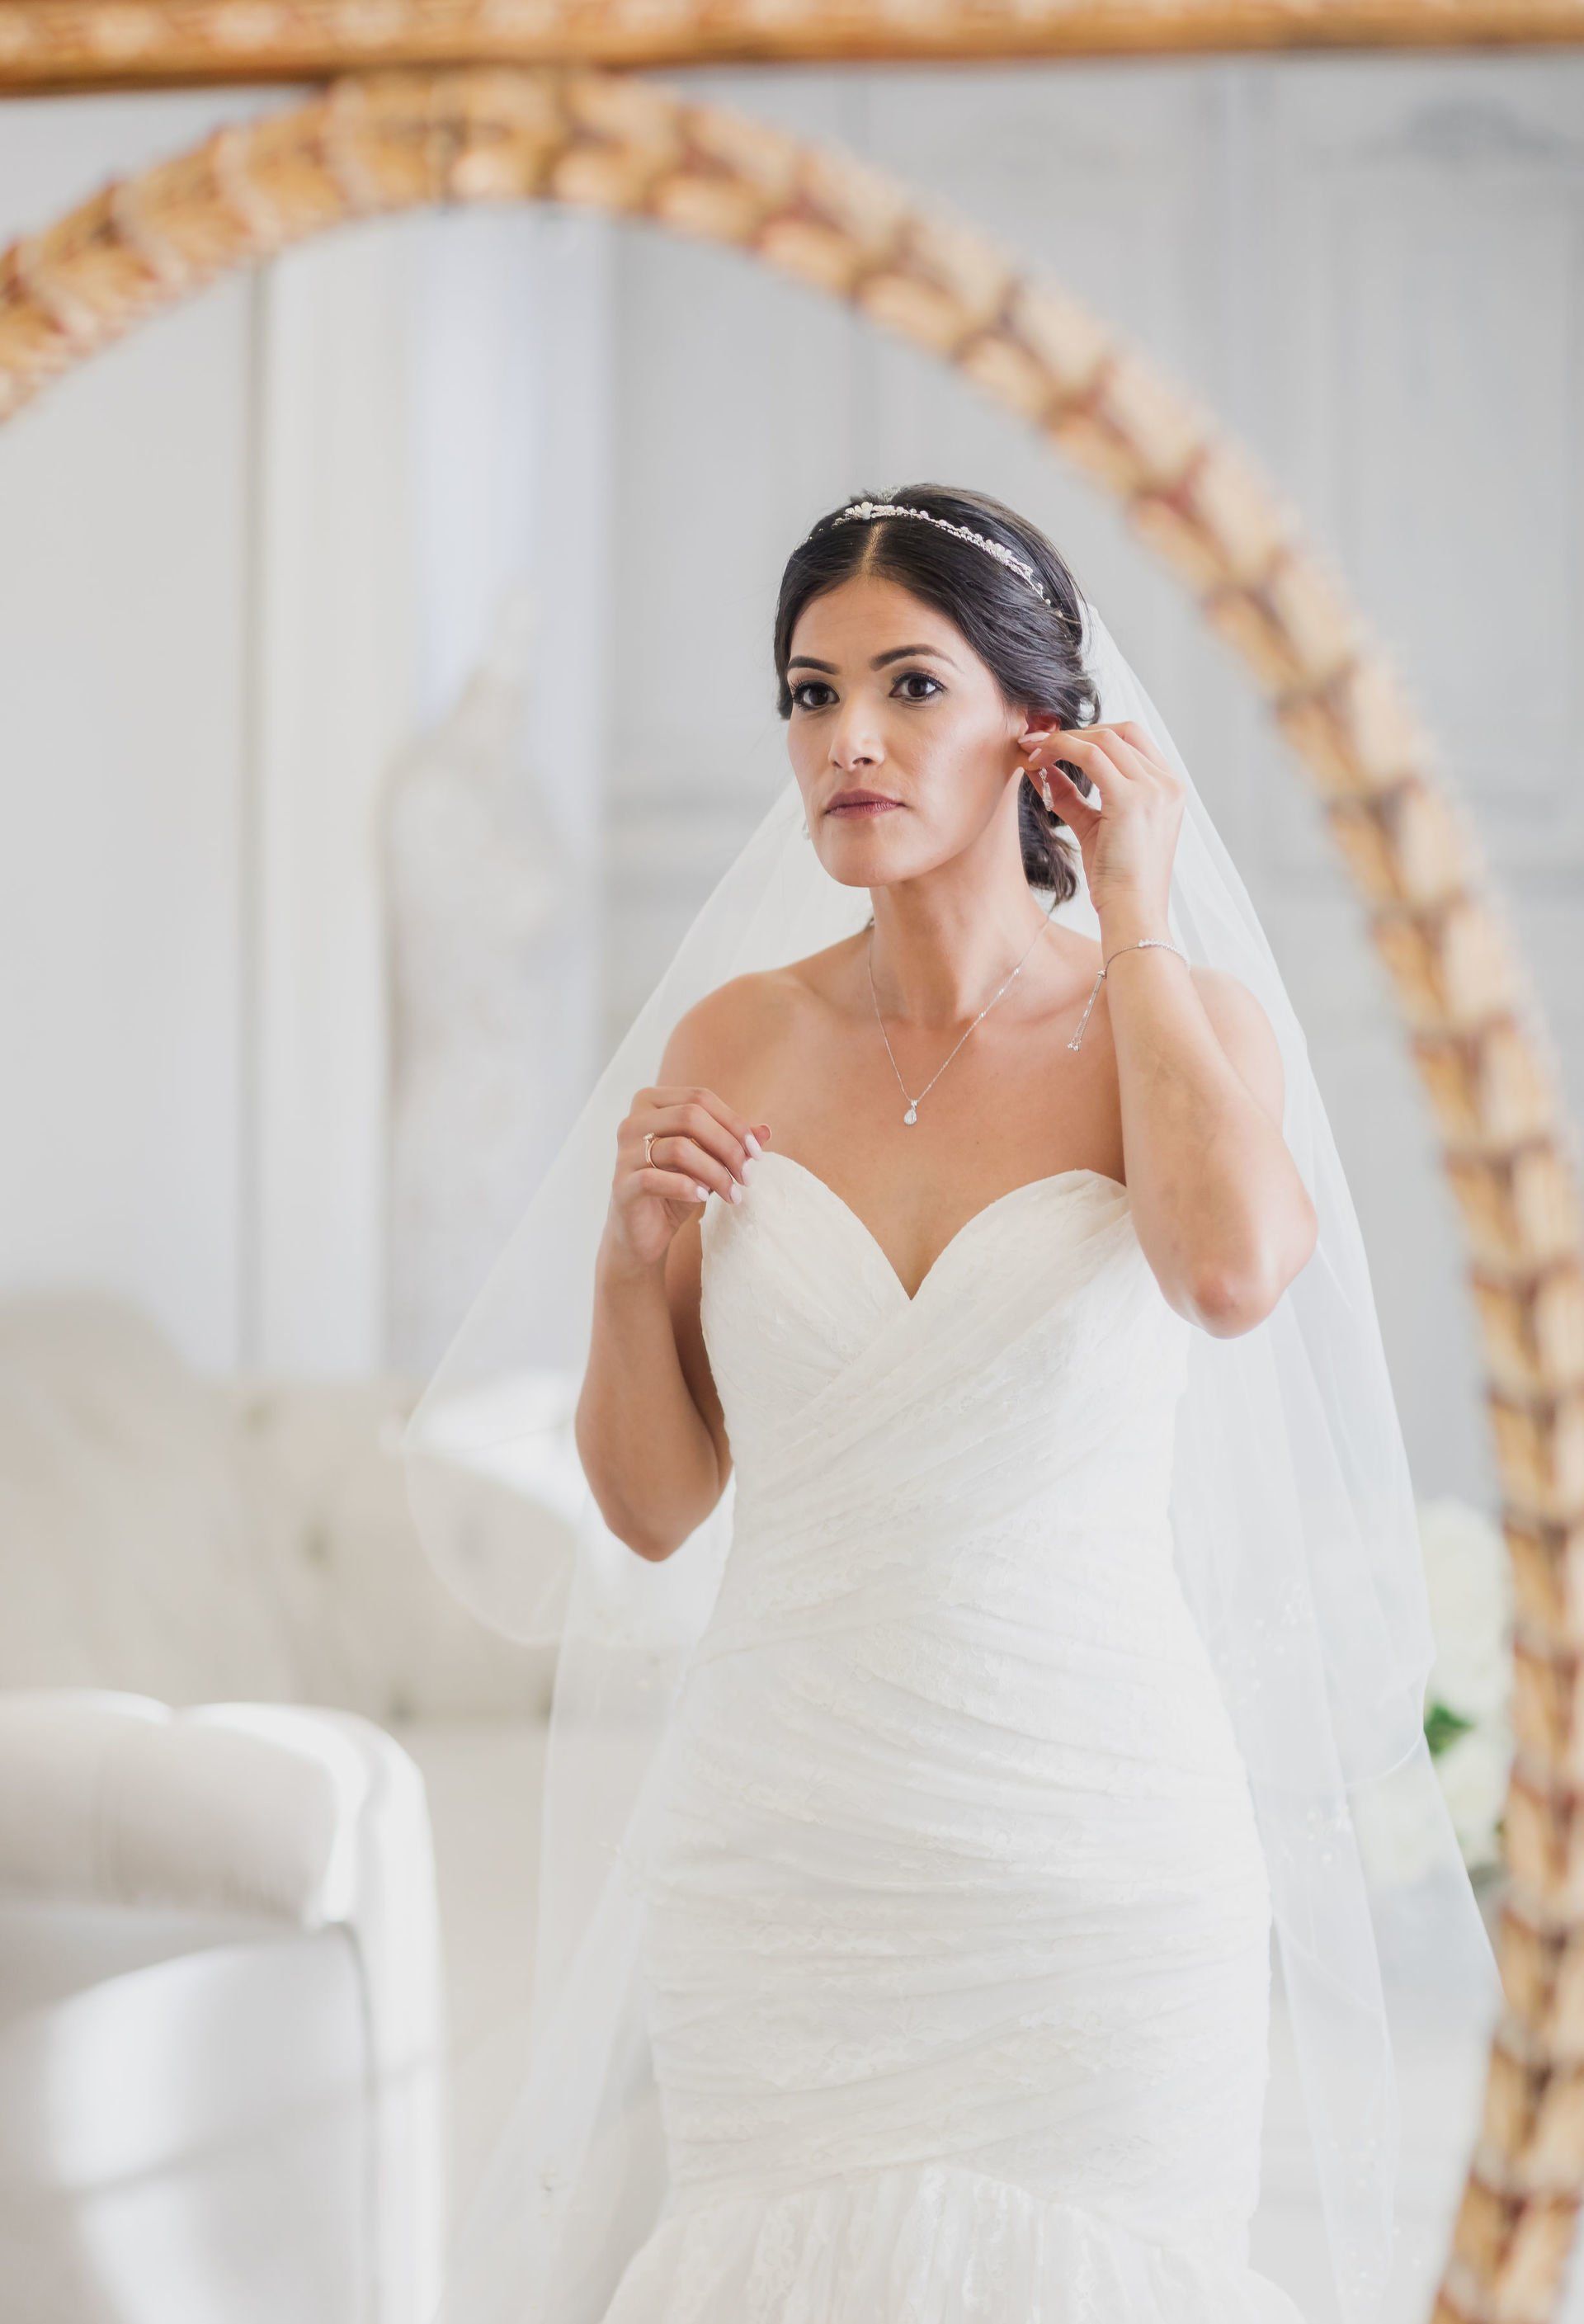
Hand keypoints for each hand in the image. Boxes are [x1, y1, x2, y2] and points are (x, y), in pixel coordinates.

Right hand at [608, 1086, 769, 1272]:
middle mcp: (633, 1121)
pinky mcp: (622, 1184)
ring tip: (732, 1194)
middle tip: (747, 1176)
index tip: (756, 1154)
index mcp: (651, 1103)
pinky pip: (656, 1179)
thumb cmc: (677, 1186)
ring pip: (679, 1148)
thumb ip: (733, 1142)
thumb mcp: (709, 1160)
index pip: (700, 1099)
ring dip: (715, 1173)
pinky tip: (704, 1198)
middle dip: (728, 1147)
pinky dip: (687, 1187)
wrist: (645, 1230)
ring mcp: (624, 1153)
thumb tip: (766, 1130)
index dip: (735, 1123)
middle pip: (691, 1116)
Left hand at [1019, 718, 1184, 924]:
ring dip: (1063, 739)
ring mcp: (1153, 788)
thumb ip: (1073, 796)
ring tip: (1032, 752)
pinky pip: (1090, 755)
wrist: (1132, 913)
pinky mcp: (1132, 799)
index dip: (1092, 734)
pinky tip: (1038, 761)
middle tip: (1038, 741)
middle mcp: (1167, 783)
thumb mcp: (1094, 828)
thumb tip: (1043, 769)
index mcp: (1168, 788)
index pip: (1132, 740)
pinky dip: (1061, 750)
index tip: (1056, 742)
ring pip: (1104, 738)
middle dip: (1077, 731)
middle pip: (1121, 731)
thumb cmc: (1117, 880)